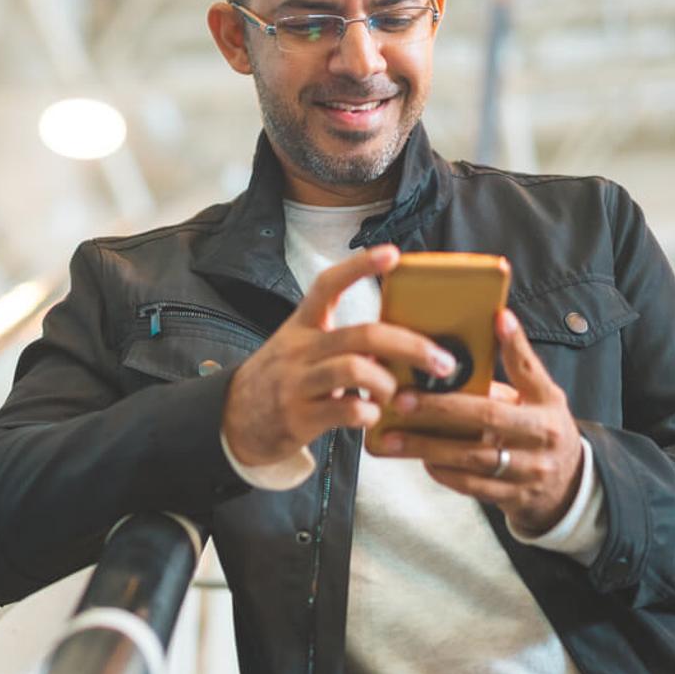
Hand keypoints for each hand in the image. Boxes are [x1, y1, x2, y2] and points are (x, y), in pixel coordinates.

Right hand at [222, 245, 459, 468]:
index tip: (393, 254)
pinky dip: (370, 415)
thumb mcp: (299, 348)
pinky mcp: (299, 417)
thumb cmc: (280, 380)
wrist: (232, 419)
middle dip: (411, 346)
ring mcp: (297, 383)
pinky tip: (369, 417)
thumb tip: (400, 344)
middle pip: (362, 334)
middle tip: (441, 361)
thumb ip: (341, 342)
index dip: (360, 267)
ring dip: (388, 384)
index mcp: (302, 326)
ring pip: (355, 370)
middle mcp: (299, 349)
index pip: (329, 285)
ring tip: (393, 395)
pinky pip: (347, 411)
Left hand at [371, 309, 583, 533]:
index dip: (515, 344)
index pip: (530, 370)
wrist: (567, 487)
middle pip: (489, 417)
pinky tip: (419, 459)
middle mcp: (543, 436)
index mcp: (548, 404)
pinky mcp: (513, 497)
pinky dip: (442, 472)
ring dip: (428, 447)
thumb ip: (516, 372)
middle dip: (440, 408)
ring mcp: (530, 470)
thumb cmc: (541, 430)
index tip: (498, 318)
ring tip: (393, 438)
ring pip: (473, 457)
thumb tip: (485, 329)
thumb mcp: (540, 399)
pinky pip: (470, 485)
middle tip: (400, 400)